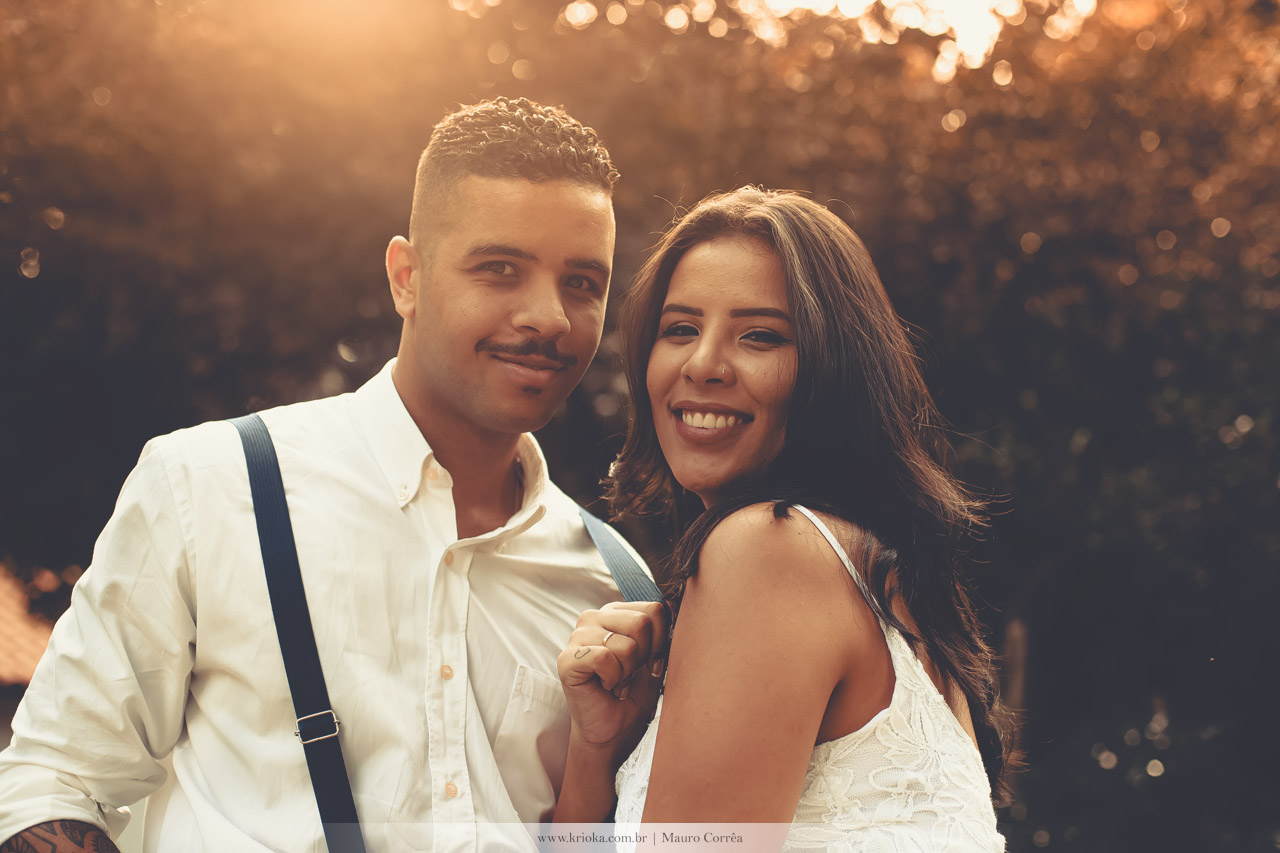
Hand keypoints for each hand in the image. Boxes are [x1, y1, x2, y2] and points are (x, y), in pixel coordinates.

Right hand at [557, 600, 670, 756]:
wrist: (613, 733)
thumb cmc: (633, 696)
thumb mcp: (655, 660)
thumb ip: (664, 633)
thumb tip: (676, 604)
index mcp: (616, 613)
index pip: (654, 608)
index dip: (660, 641)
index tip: (649, 662)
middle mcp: (594, 617)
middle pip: (642, 622)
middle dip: (643, 657)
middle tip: (629, 674)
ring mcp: (578, 636)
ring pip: (627, 644)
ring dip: (627, 672)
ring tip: (616, 682)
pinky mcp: (567, 659)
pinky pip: (606, 659)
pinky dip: (613, 679)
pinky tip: (604, 686)